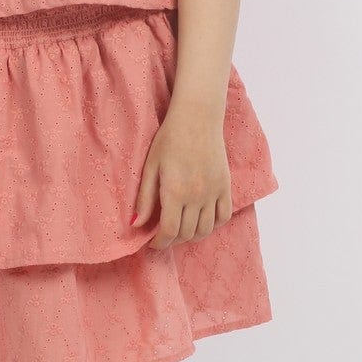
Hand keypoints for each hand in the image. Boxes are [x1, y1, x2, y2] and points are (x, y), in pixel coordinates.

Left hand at [130, 105, 231, 249]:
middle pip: (187, 233)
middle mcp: (196, 196)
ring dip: (192, 235)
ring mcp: (214, 192)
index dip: (160, 243)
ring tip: (181, 229)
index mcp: (175, 192)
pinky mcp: (225, 186)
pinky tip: (201, 220)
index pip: (170, 232)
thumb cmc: (169, 139)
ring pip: (205, 229)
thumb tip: (135, 224)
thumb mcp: (150, 167)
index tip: (152, 243)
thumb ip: (144, 198)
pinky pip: (224, 216)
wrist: (197, 118)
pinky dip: (213, 224)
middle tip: (164, 235)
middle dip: (173, 240)